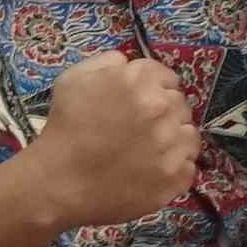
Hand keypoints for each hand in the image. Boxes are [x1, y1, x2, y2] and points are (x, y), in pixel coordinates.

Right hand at [23, 52, 206, 235]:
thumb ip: (106, 63)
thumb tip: (127, 63)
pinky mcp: (176, 176)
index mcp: (138, 81)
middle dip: (164, 113)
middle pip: (179, 104)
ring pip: (189, 134)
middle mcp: (161, 108)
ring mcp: (172, 144)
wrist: (57, 183)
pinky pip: (189, 166)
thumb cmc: (63, 129)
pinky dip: (176, 168)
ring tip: (150, 151)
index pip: (166, 77)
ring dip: (175, 139)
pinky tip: (153, 171)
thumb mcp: (73, 79)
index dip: (154, 89)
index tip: (143, 103)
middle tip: (142, 129)